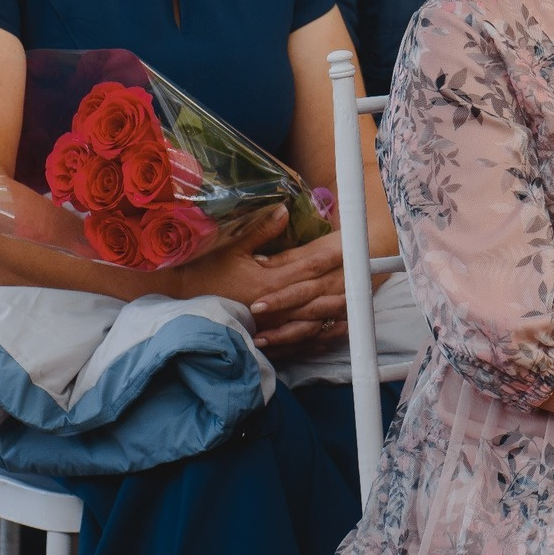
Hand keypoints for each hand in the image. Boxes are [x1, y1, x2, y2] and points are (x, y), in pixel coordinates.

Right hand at [159, 207, 342, 347]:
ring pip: (313, 323)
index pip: (310, 266)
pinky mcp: (265, 339)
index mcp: (271, 279)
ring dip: (335, 316)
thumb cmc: (206, 270)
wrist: (182, 299)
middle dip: (346, 289)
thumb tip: (284, 210)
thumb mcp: (233, 245)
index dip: (335, 256)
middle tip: (371, 283)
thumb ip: (262, 229)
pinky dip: (316, 341)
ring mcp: (272, 325)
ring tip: (358, 311)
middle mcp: (276, 305)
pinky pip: (297, 344)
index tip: (355, 248)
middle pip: (320, 297)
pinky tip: (330, 337)